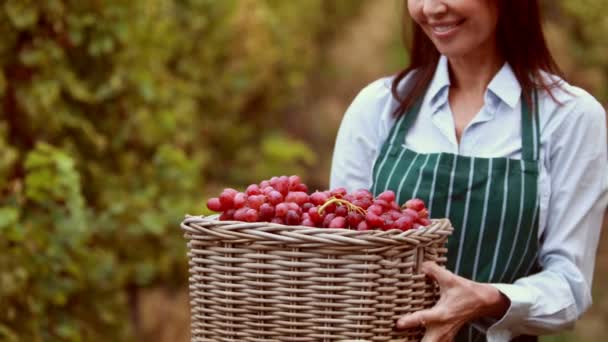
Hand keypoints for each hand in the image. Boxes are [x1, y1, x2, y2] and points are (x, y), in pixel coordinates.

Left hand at [395, 262, 509, 341]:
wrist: (483, 302)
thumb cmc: (465, 291)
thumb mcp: (450, 278)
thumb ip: (434, 270)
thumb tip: (421, 265)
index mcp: (442, 313)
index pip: (423, 319)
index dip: (410, 321)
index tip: (398, 324)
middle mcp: (443, 327)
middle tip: (399, 340)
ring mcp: (446, 334)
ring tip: (403, 340)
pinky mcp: (448, 336)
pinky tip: (417, 339)